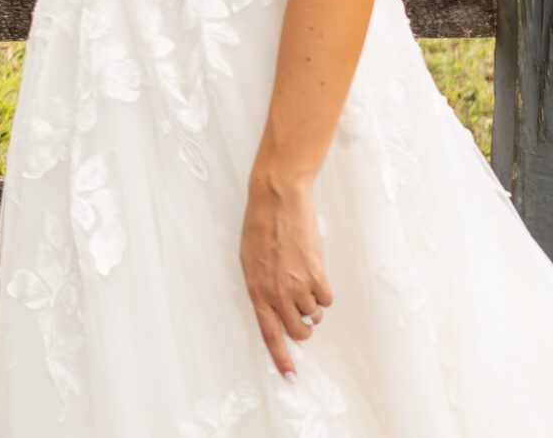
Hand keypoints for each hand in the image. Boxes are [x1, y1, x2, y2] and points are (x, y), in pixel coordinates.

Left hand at [240, 168, 333, 378]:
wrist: (276, 201)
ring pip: (314, 315)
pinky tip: (314, 272)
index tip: (292, 377)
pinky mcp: (317, 275)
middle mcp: (276, 292)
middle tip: (303, 311)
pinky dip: (324, 292)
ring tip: (304, 280)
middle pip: (298, 330)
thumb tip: (278, 314)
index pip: (269, 334)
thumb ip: (263, 290)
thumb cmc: (260, 229)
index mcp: (256, 290)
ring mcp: (297, 285)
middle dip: (304, 326)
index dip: (282, 358)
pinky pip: (327, 300)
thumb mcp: (250, 262)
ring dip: (313, 304)